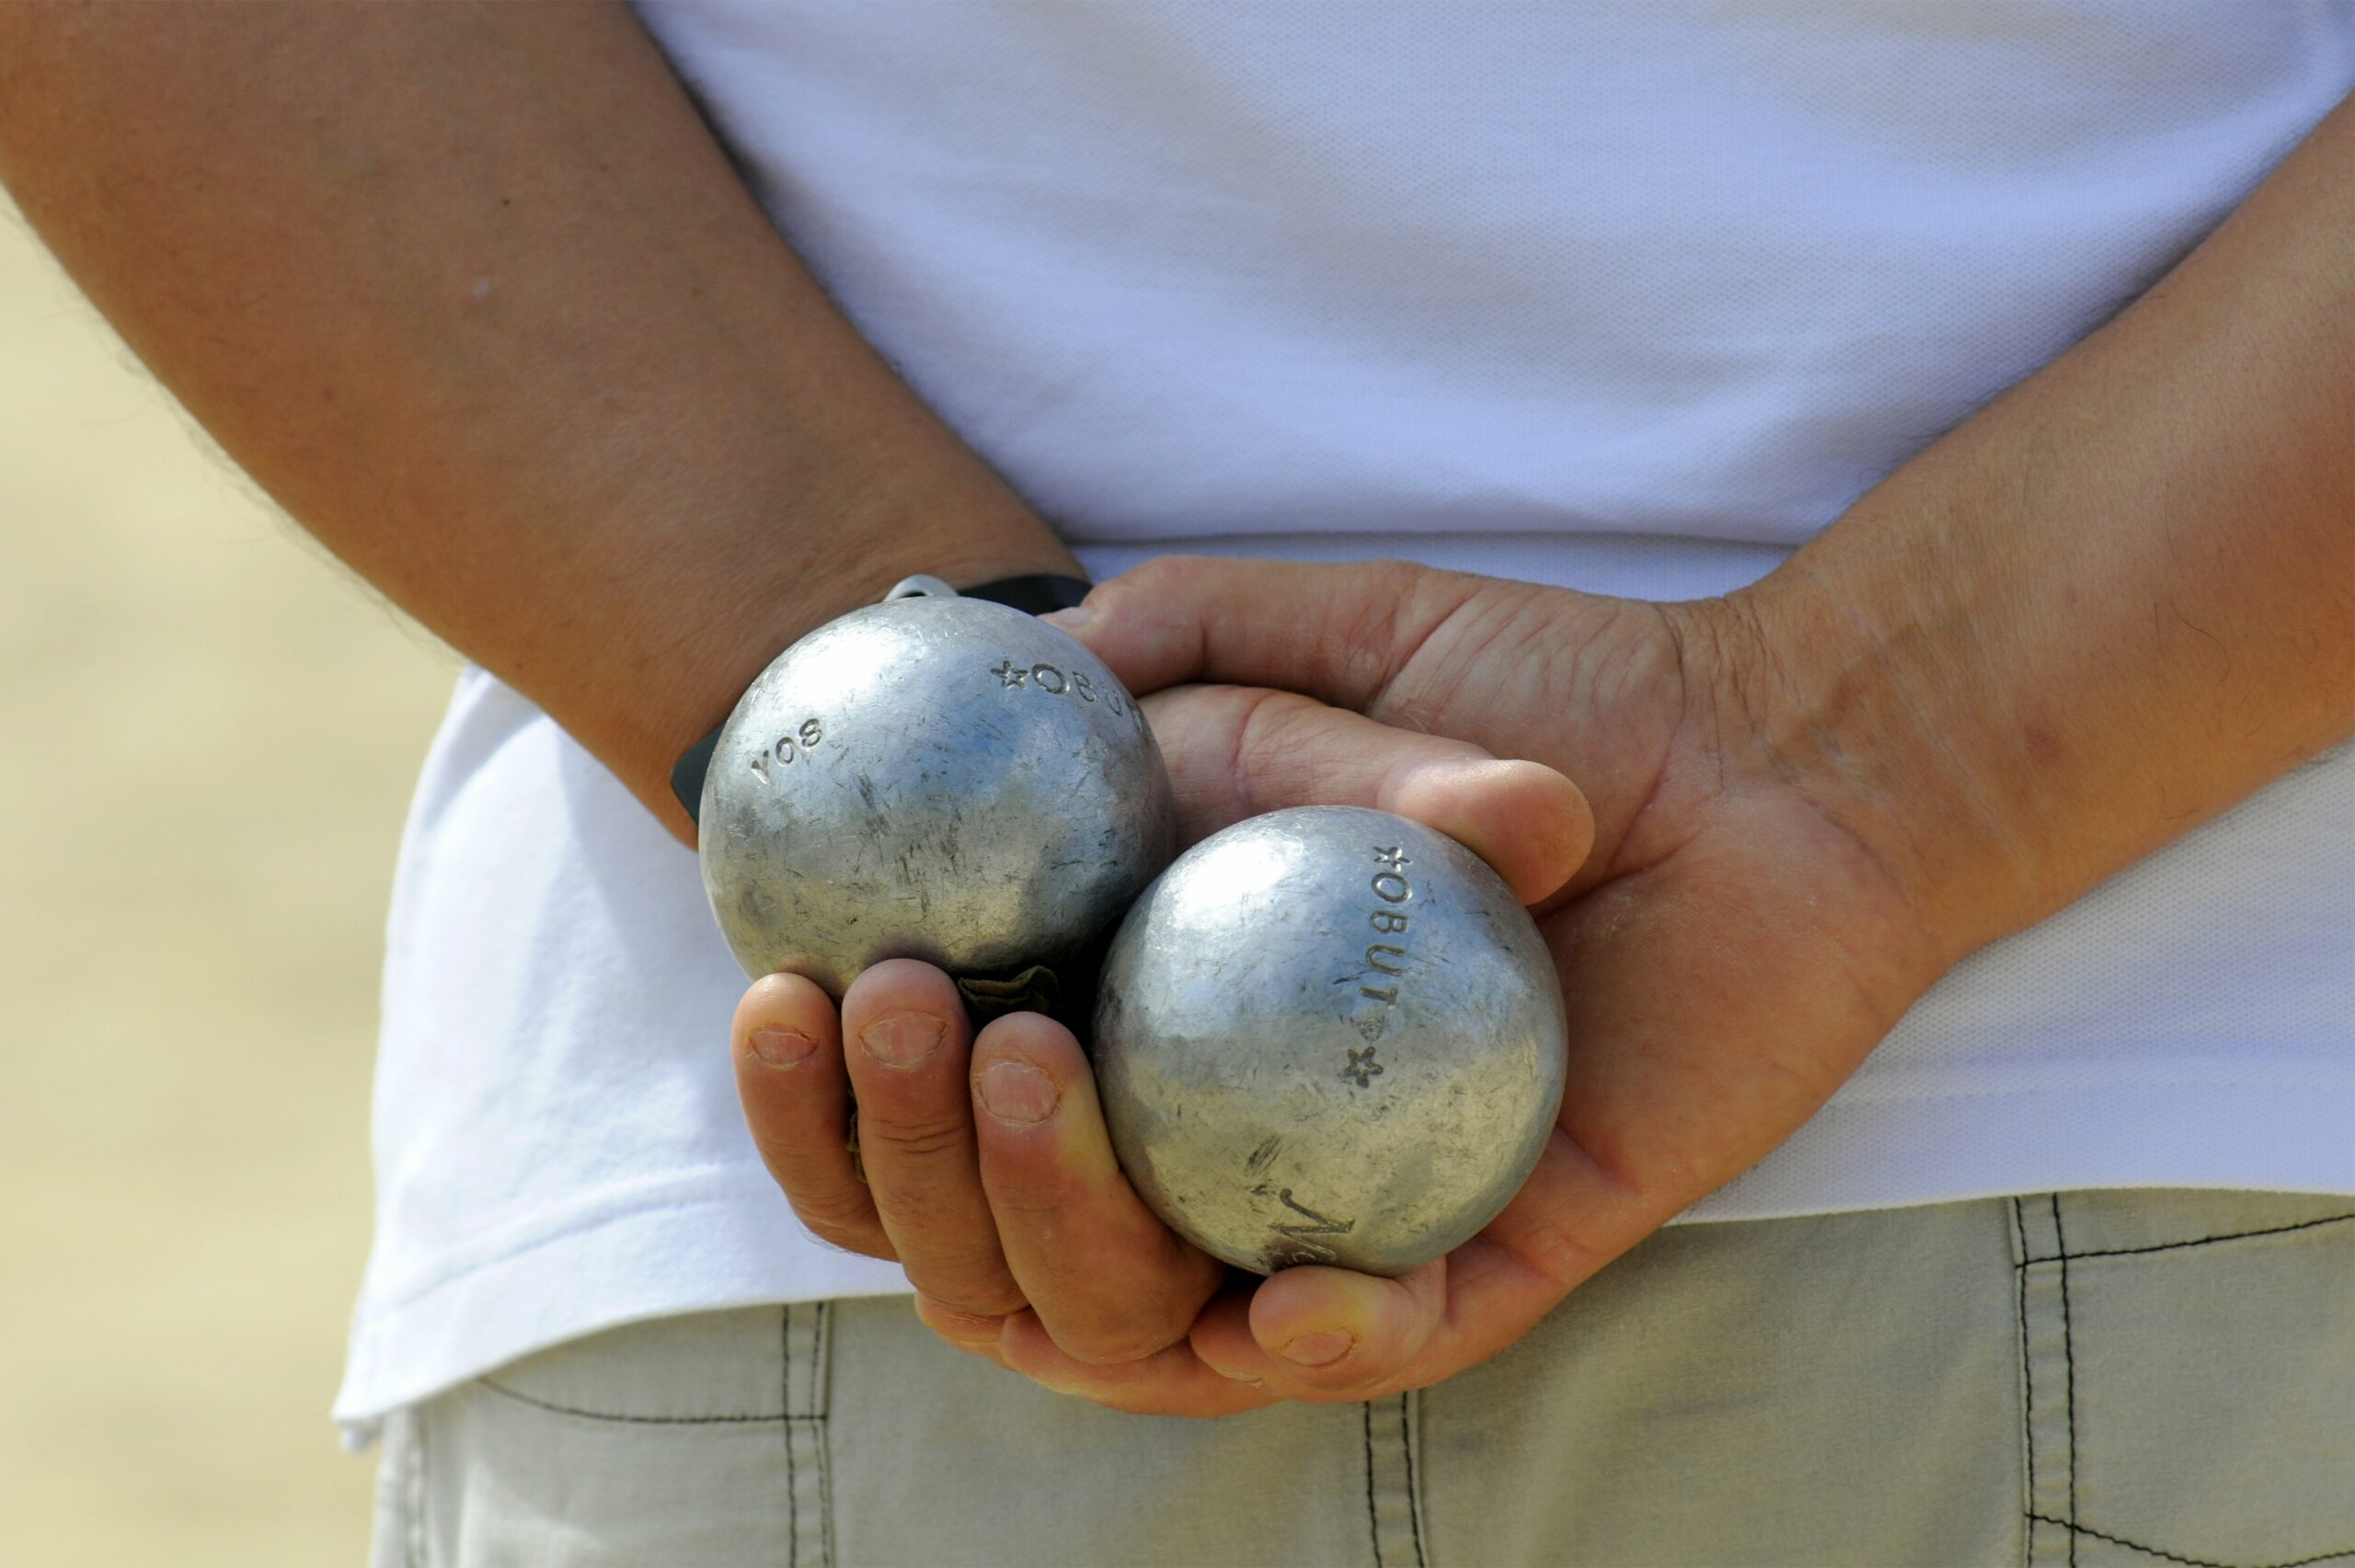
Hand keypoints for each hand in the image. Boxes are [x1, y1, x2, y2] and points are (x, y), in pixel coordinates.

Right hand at [732, 676, 1595, 1414]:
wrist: (1771, 751)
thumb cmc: (1551, 688)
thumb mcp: (1333, 637)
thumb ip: (1169, 644)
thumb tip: (991, 651)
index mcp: (1149, 1034)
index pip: (943, 1116)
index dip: (833, 1095)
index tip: (785, 990)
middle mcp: (1219, 1148)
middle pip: (1004, 1243)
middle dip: (912, 1160)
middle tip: (911, 1020)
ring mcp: (1344, 1213)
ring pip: (1145, 1323)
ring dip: (1056, 1237)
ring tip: (1034, 1085)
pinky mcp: (1494, 1259)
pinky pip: (1383, 1347)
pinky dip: (1317, 1341)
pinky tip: (1272, 1294)